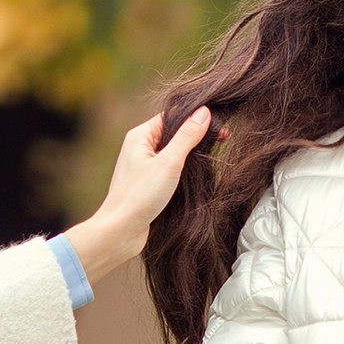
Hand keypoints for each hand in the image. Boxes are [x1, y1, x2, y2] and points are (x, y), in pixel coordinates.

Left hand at [65, 103, 212, 286]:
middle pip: (173, 133)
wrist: (120, 231)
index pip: (172, 117)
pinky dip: (183, 171)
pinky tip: (197, 176)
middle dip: (196, 136)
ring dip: (190, 155)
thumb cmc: (140, 196)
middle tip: (222, 140)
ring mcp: (143, 167)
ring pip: (172, 153)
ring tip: (212, 158)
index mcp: (139, 137)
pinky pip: (169, 170)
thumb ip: (187, 136)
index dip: (195, 118)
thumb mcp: (169, 163)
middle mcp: (139, 149)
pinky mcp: (147, 185)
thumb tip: (204, 112)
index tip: (219, 126)